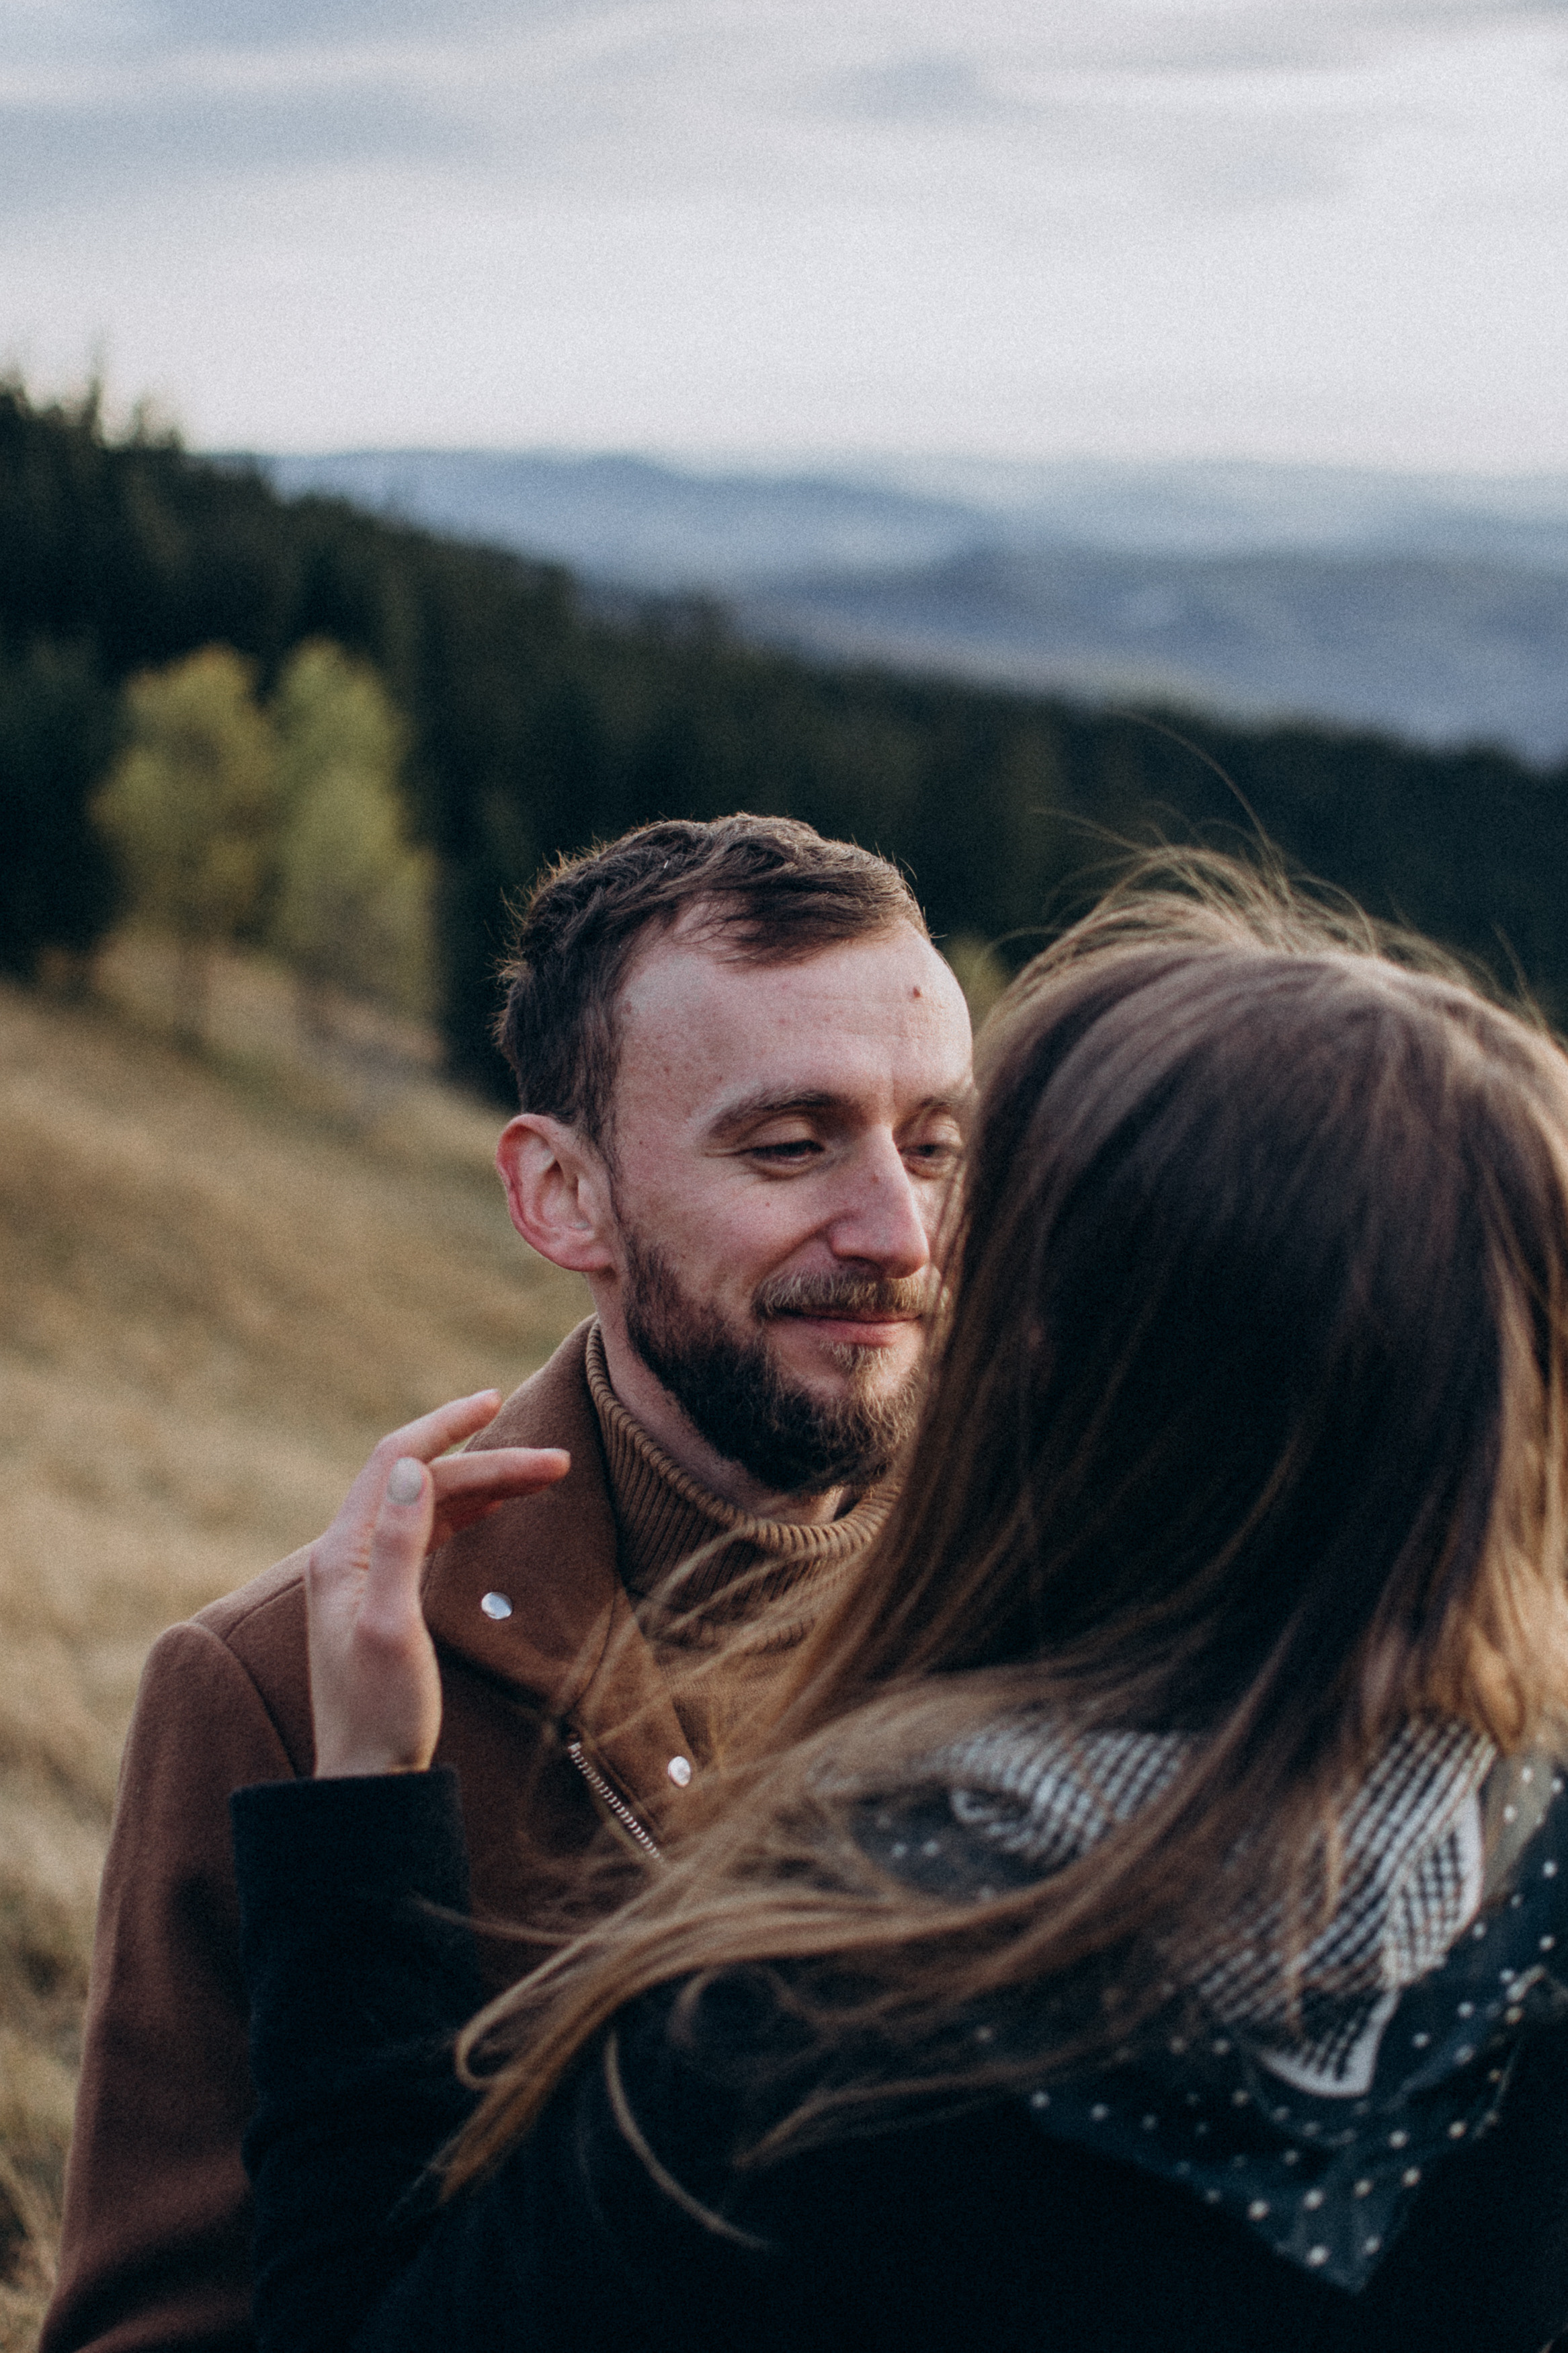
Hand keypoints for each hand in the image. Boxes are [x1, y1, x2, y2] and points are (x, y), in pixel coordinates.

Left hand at [306, 1390, 569, 1778]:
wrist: (365, 1779)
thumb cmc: (382, 1715)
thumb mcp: (392, 1629)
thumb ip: (398, 1545)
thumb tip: (408, 1468)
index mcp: (343, 1554)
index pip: (394, 1461)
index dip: (445, 1424)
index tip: (494, 1401)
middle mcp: (347, 1555)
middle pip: (418, 1481)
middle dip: (486, 1461)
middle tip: (554, 1460)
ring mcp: (364, 1576)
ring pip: (427, 1505)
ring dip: (482, 1485)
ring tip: (542, 1475)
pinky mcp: (383, 1597)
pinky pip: (427, 1532)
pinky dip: (465, 1511)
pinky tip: (496, 1508)